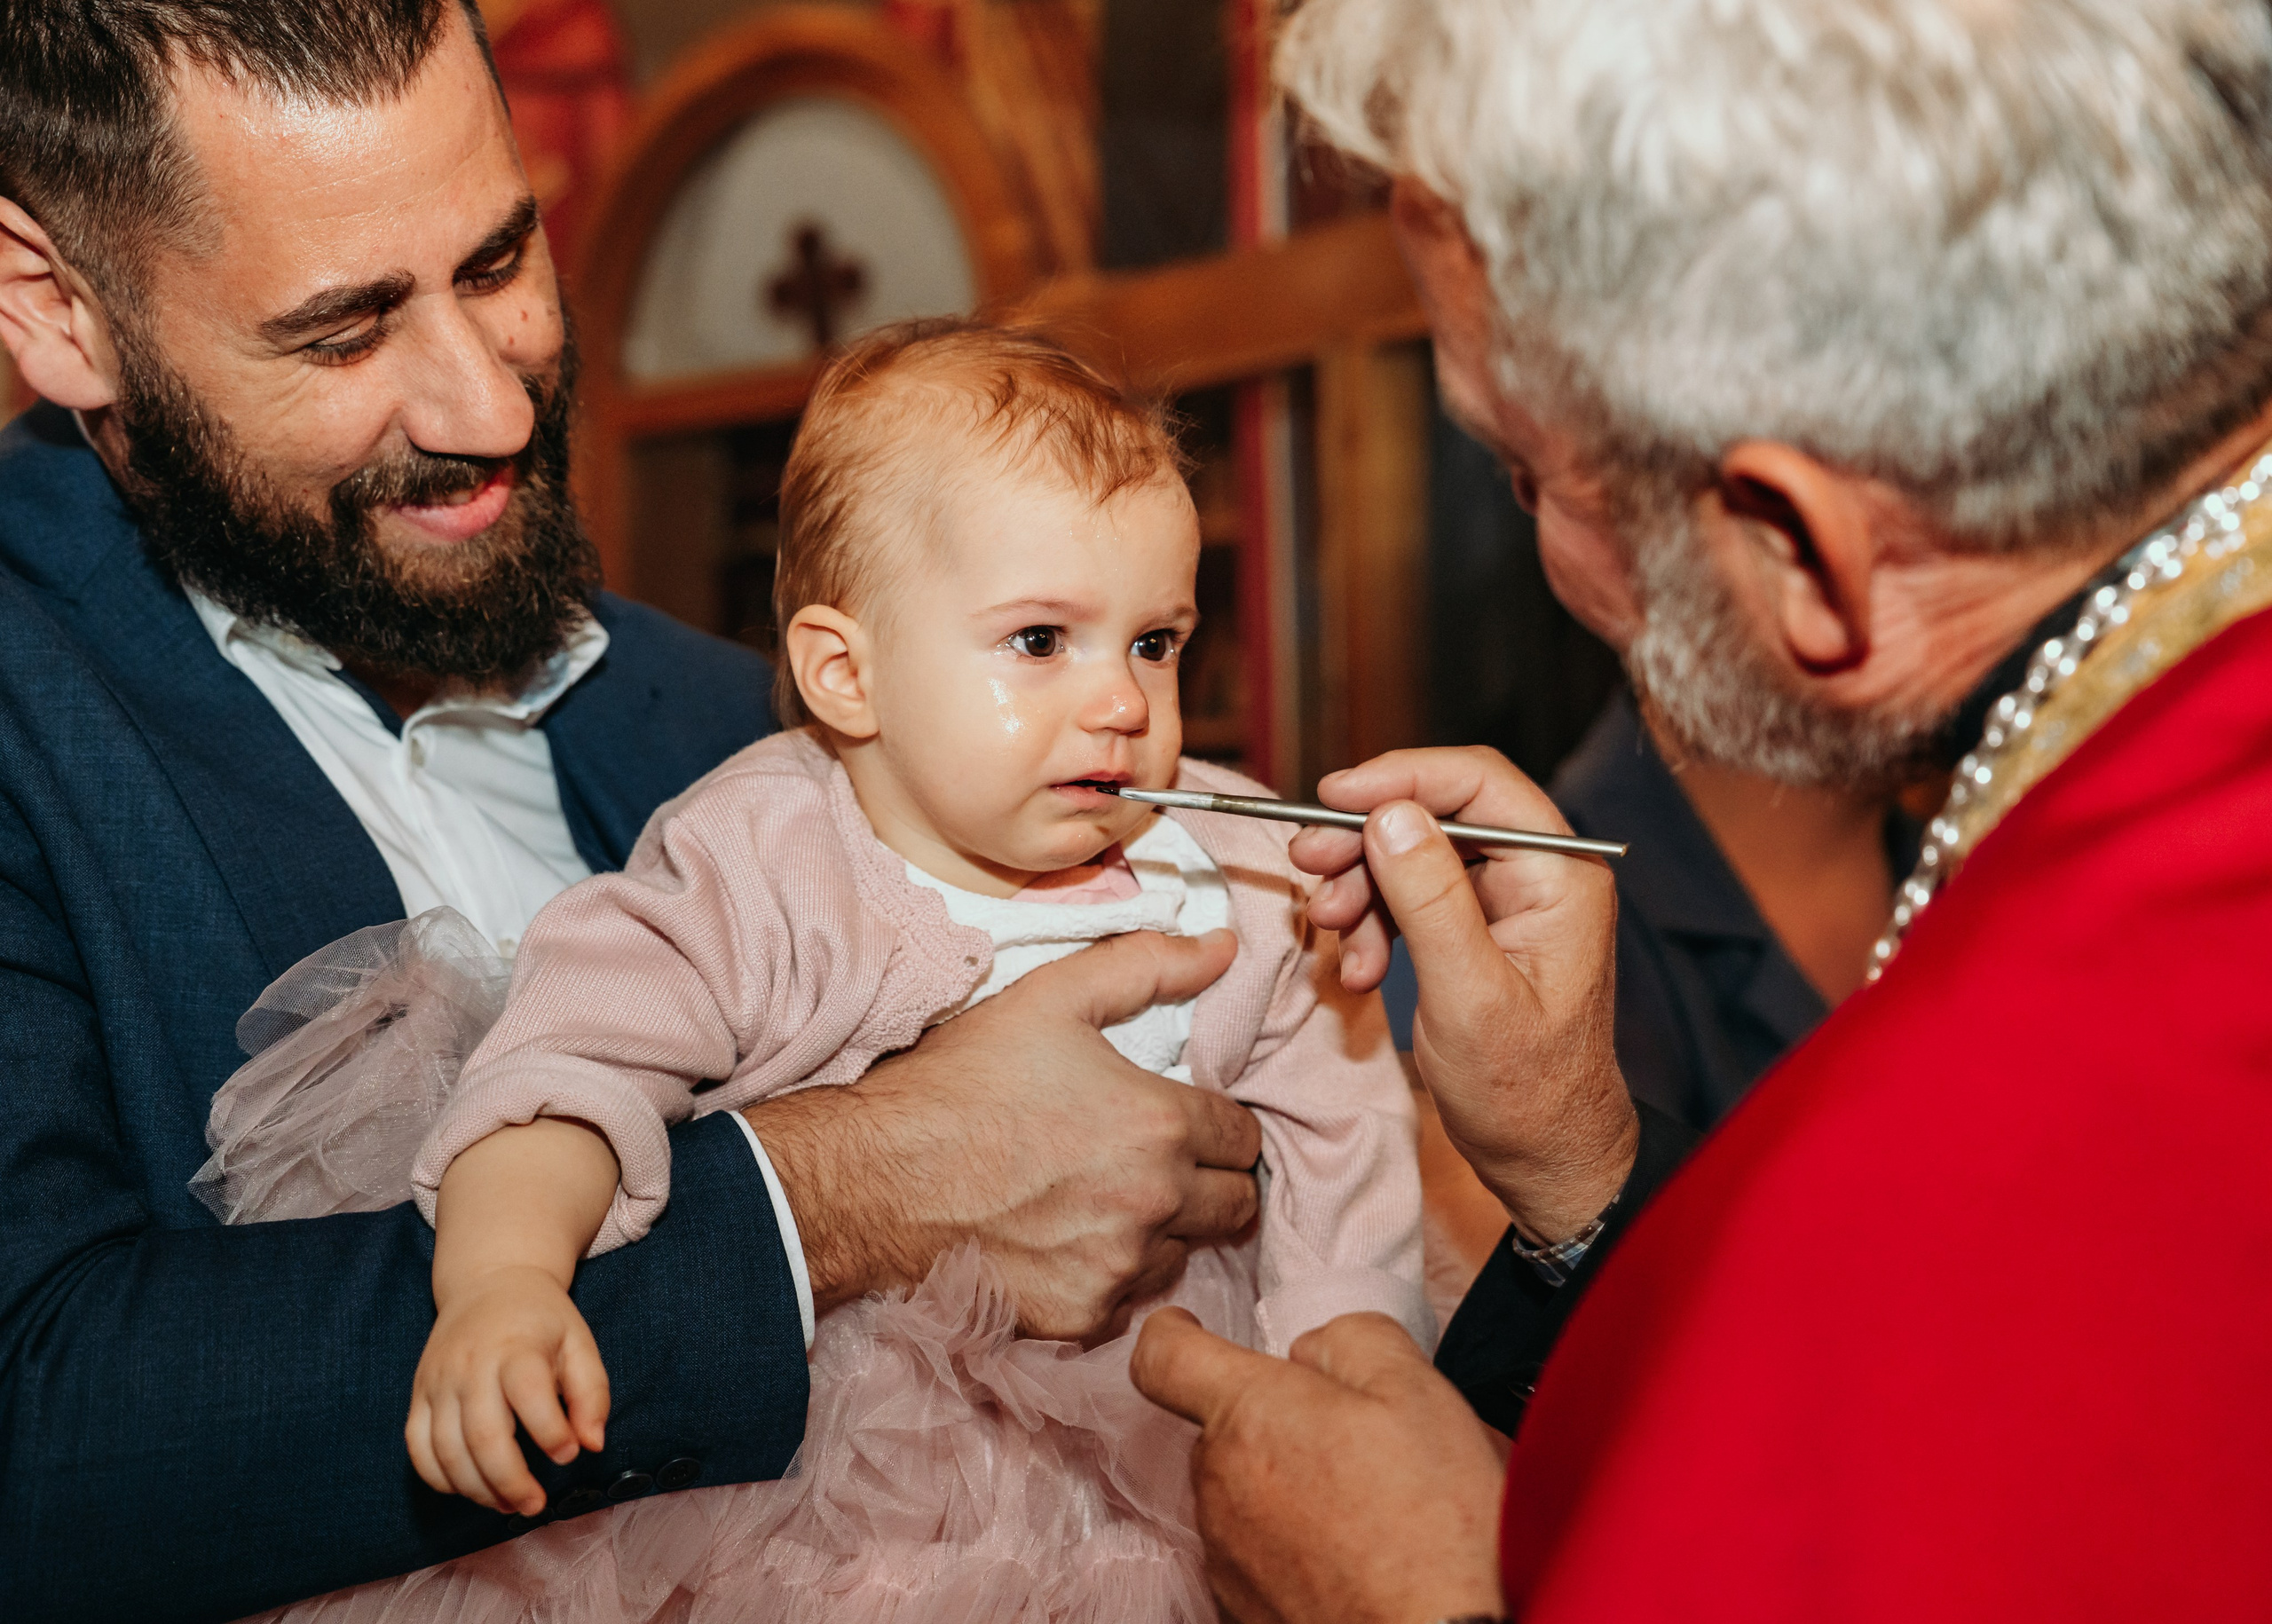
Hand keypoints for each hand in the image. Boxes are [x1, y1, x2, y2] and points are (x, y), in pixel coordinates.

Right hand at [406, 1265, 609, 1516]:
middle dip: (510, 1481)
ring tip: (509, 1506)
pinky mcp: (419, 1394)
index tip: (569, 1455)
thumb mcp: (579, 1343)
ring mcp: (438, 1382)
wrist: (488, 1282)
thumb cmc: (542, 1320)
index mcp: (515, 1348)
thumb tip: (592, 1445)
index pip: (529, 1396)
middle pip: (482, 1436)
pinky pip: (418, 1448)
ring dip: (477, 1489)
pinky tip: (471, 1489)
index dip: (551, 1433)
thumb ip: (592, 1393)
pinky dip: (441, 1478)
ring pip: (446, 1451)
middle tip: (535, 1506)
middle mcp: (470, 1366)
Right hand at [749, 928, 1259, 1340]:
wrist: (875, 1179)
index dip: (1218, 1123)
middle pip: (1233, 1206)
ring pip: (1184, 1253)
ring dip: (1163, 1230)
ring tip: (1101, 1198)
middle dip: (1208, 1180)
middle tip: (1155, 1161)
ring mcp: (1118, 1268)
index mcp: (1160, 1124)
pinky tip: (1065, 1239)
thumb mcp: (1050, 997)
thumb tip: (1223, 946)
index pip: (1244, 1138)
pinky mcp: (1081, 1317)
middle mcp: (1155, 1204)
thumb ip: (1147, 966)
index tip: (1182, 1119)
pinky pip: (1129, 1297)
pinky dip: (1111, 1272)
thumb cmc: (961, 1083)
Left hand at [1132, 1308, 1507, 1623]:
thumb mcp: (1415, 1390)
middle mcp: (1219, 1482)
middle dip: (1272, 1420)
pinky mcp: (1240, 1608)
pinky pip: (1255, 1553)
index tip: (1187, 1327)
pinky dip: (1291, 1545)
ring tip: (1366, 1507)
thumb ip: (1351, 1339)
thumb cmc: (1432, 1522)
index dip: (1171, 1332)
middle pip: (1221, 1428)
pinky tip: (1353, 1556)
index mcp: (1249, 1412)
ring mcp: (1225, 1554)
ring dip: (1284, 1484)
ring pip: (1240, 1491)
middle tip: (1350, 1438)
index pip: (1163, 1356)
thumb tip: (1312, 1350)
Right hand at [1289, 748, 1634, 1241]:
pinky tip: (1355, 968)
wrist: (1541, 1156)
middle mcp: (1538, 874)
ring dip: (1361, 887)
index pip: (1479, 784)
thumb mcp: (1469, 996)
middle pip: (1436, 814)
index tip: (1332, 796)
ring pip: (1413, 855)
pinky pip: (1408, 898)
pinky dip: (1372, 924)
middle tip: (1307, 861)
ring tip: (1328, 930)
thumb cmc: (1525, 1091)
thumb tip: (1389, 816)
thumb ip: (1431, 900)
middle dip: (1365, 839)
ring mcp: (1506, 900)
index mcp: (1561, 874)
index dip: (1401, 777)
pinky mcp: (1474, 928)